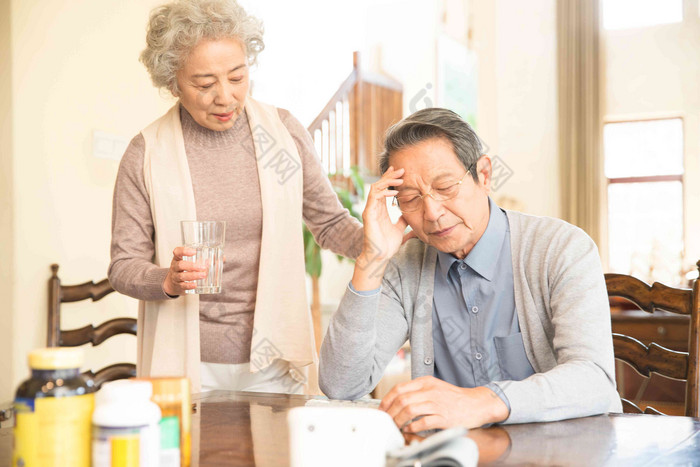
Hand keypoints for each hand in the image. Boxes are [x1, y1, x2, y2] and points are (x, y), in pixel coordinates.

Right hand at [162, 246, 206, 295]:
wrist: (173, 284)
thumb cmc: (186, 270)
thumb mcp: (191, 262)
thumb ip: (206, 260)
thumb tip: (222, 258)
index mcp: (178, 258)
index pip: (177, 252)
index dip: (184, 251)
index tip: (194, 251)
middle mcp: (175, 267)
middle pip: (180, 265)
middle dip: (192, 266)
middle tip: (203, 267)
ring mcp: (176, 277)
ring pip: (182, 276)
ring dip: (193, 275)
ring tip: (203, 275)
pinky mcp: (178, 286)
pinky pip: (182, 286)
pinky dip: (189, 285)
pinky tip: (195, 285)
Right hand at [352, 167, 407, 289]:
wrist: (380, 257)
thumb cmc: (387, 245)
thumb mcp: (400, 229)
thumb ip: (403, 220)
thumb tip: (410, 215)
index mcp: (381, 209)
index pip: (384, 189)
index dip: (391, 179)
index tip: (400, 172)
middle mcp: (374, 207)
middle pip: (380, 185)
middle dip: (390, 176)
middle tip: (401, 169)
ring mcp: (370, 210)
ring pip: (375, 188)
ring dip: (387, 181)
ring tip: (399, 178)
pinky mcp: (368, 214)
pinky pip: (374, 198)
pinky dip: (383, 192)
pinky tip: (394, 192)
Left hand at [379, 376, 508, 432]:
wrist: (476, 404)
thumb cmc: (454, 397)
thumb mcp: (434, 387)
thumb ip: (418, 390)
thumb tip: (397, 400)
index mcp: (426, 382)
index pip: (399, 388)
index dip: (387, 400)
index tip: (382, 409)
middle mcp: (430, 391)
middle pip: (402, 400)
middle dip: (390, 412)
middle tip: (387, 420)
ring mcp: (437, 404)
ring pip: (409, 411)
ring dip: (399, 421)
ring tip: (396, 426)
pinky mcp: (443, 417)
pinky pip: (422, 422)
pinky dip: (412, 428)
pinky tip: (408, 430)